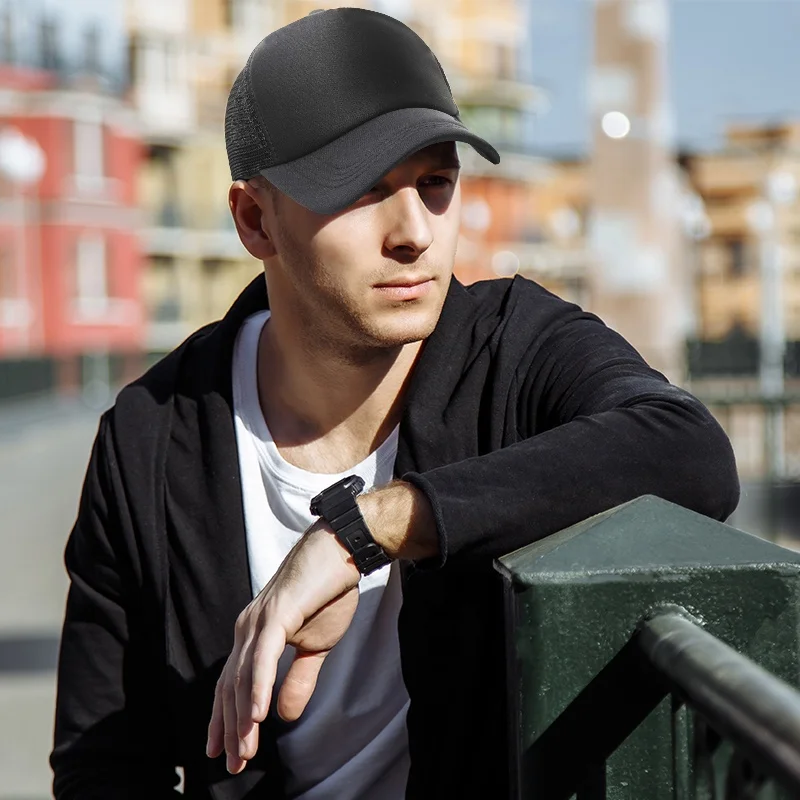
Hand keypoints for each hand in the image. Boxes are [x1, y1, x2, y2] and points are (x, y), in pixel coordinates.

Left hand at [206, 520, 360, 773]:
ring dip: (242, 717)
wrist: (343, 551)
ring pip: (243, 677)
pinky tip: (258, 715)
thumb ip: (298, 680)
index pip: (232, 683)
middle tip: (232, 765)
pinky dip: (258, 687)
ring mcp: (259, 619)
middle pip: (230, 685)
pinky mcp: (277, 614)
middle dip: (229, 728)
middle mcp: (248, 627)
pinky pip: (263, 657)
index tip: (223, 753)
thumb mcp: (316, 647)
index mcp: (254, 634)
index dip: (226, 719)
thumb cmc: (329, 593)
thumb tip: (284, 717)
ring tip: (243, 751)